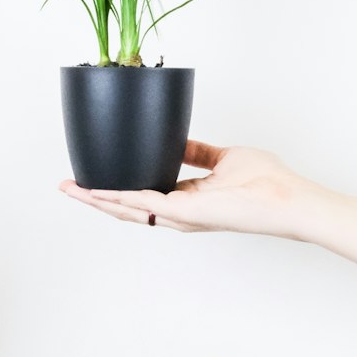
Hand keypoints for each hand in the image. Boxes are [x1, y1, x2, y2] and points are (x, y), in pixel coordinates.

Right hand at [60, 140, 315, 236]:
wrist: (289, 200)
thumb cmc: (268, 183)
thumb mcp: (224, 158)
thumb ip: (199, 153)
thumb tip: (179, 140)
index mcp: (188, 200)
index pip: (144, 195)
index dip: (117, 187)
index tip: (95, 176)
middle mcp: (179, 213)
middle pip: (127, 207)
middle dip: (94, 197)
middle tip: (66, 186)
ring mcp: (180, 216)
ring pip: (127, 209)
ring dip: (96, 199)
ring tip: (70, 189)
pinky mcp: (185, 213)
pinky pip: (142, 204)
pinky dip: (116, 197)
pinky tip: (95, 191)